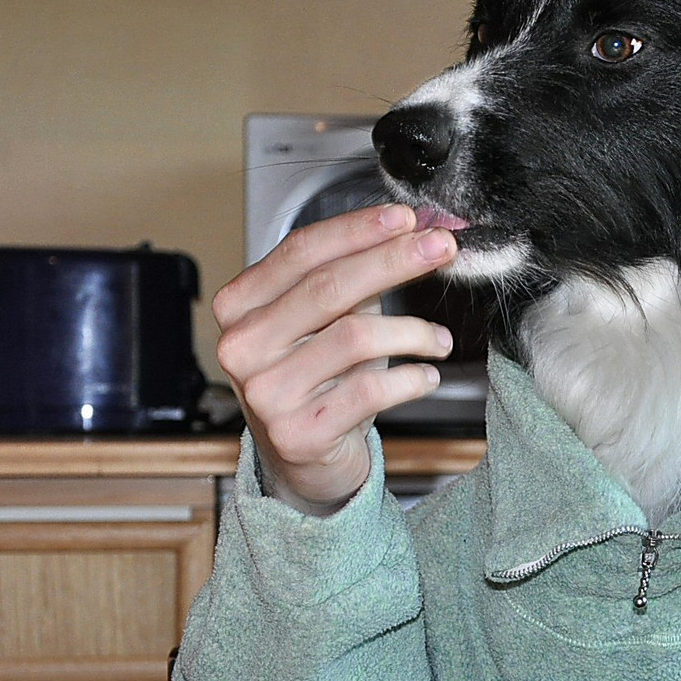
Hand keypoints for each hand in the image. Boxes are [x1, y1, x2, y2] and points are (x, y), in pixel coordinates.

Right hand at [212, 204, 456, 514]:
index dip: (357, 229)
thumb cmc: (319, 381)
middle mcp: (243, 347)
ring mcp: (267, 393)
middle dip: (393, 261)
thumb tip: (410, 234)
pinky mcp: (299, 433)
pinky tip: (427, 376)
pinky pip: (372, 389)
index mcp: (240, 306)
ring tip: (439, 340)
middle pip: (329, 287)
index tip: (404, 218)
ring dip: (414, 332)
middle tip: (440, 248)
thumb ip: (355, 280)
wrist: (305, 461)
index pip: (300, 252)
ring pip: (356, 337)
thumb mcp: (326, 324)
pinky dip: (412, 378)